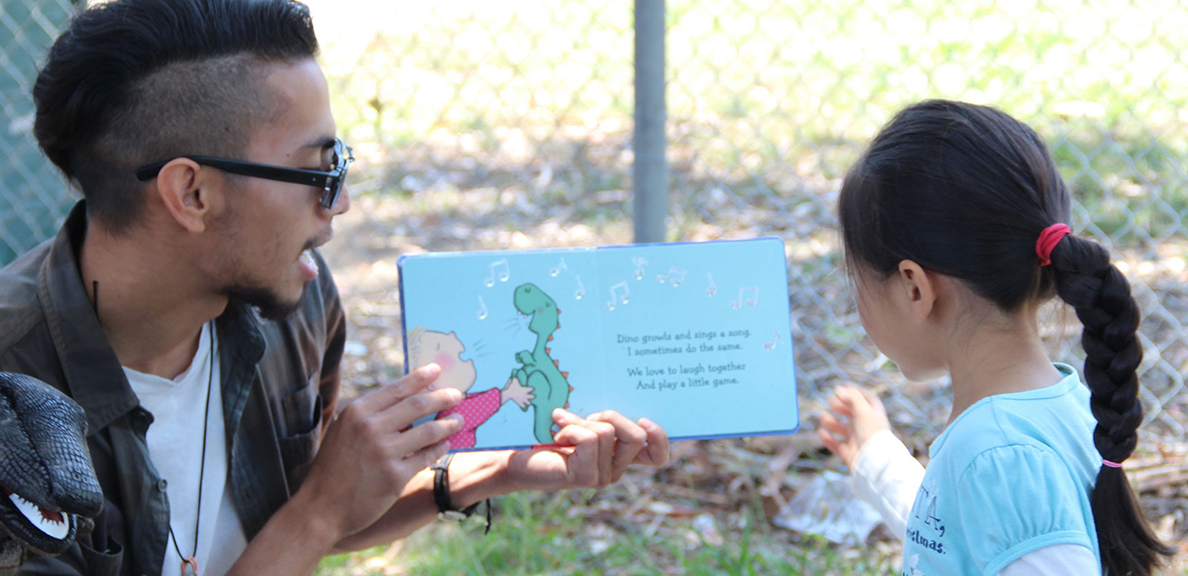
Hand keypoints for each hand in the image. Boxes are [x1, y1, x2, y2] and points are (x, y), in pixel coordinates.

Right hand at [295, 364, 464, 540]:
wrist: (321, 507)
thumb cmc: (334, 467)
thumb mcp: (343, 431)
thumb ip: (371, 415)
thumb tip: (407, 399)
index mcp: (356, 412)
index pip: (397, 388)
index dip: (420, 378)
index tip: (437, 369)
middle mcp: (370, 428)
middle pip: (417, 404)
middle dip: (442, 397)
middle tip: (457, 394)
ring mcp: (383, 453)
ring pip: (428, 431)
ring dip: (448, 424)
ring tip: (459, 420)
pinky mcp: (395, 477)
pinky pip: (426, 457)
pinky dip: (439, 448)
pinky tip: (445, 444)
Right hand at [500, 376, 533, 407]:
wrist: (508, 393)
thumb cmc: (512, 386)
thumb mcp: (514, 380)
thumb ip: (515, 378)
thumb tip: (515, 376)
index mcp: (525, 389)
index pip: (530, 389)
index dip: (531, 388)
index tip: (533, 388)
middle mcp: (525, 395)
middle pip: (531, 396)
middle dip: (533, 396)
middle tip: (534, 396)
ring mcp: (522, 399)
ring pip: (528, 402)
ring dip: (529, 403)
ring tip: (530, 403)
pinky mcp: (519, 402)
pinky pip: (522, 405)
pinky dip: (523, 406)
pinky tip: (524, 406)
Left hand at [504, 409, 668, 490]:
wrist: (514, 456)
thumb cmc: (545, 433)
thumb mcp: (580, 418)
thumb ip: (600, 414)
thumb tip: (614, 389)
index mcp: (620, 454)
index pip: (657, 456)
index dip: (660, 438)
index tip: (645, 418)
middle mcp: (616, 468)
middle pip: (637, 436)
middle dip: (611, 415)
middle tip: (588, 415)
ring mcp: (602, 476)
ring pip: (608, 433)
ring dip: (582, 421)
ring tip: (562, 425)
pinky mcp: (586, 477)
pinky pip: (590, 439)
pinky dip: (571, 428)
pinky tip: (556, 436)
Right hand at [817, 385, 891, 467]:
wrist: (874, 462)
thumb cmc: (872, 433)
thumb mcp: (864, 410)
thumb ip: (851, 398)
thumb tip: (839, 389)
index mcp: (874, 416)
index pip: (867, 400)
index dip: (856, 392)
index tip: (843, 387)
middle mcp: (867, 428)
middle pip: (853, 414)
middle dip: (841, 407)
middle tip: (830, 401)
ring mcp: (858, 441)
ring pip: (843, 429)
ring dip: (832, 422)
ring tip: (822, 416)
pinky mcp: (850, 454)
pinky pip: (837, 445)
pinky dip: (828, 439)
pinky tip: (821, 432)